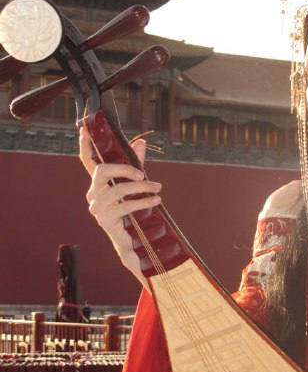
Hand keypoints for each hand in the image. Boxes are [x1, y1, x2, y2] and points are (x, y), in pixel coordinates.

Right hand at [79, 126, 161, 285]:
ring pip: (118, 189)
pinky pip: (125, 205)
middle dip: (125, 168)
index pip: (87, 162)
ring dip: (142, 186)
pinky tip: (156, 201)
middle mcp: (93, 193)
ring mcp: (97, 207)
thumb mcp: (136, 184)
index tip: (84, 130)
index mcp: (99, 183)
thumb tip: (141, 142)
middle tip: (143, 173)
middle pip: (102, 171)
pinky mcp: (105, 219)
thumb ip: (136, 163)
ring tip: (158, 188)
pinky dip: (143, 201)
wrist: (135, 241)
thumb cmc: (134, 210)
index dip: (85, 146)